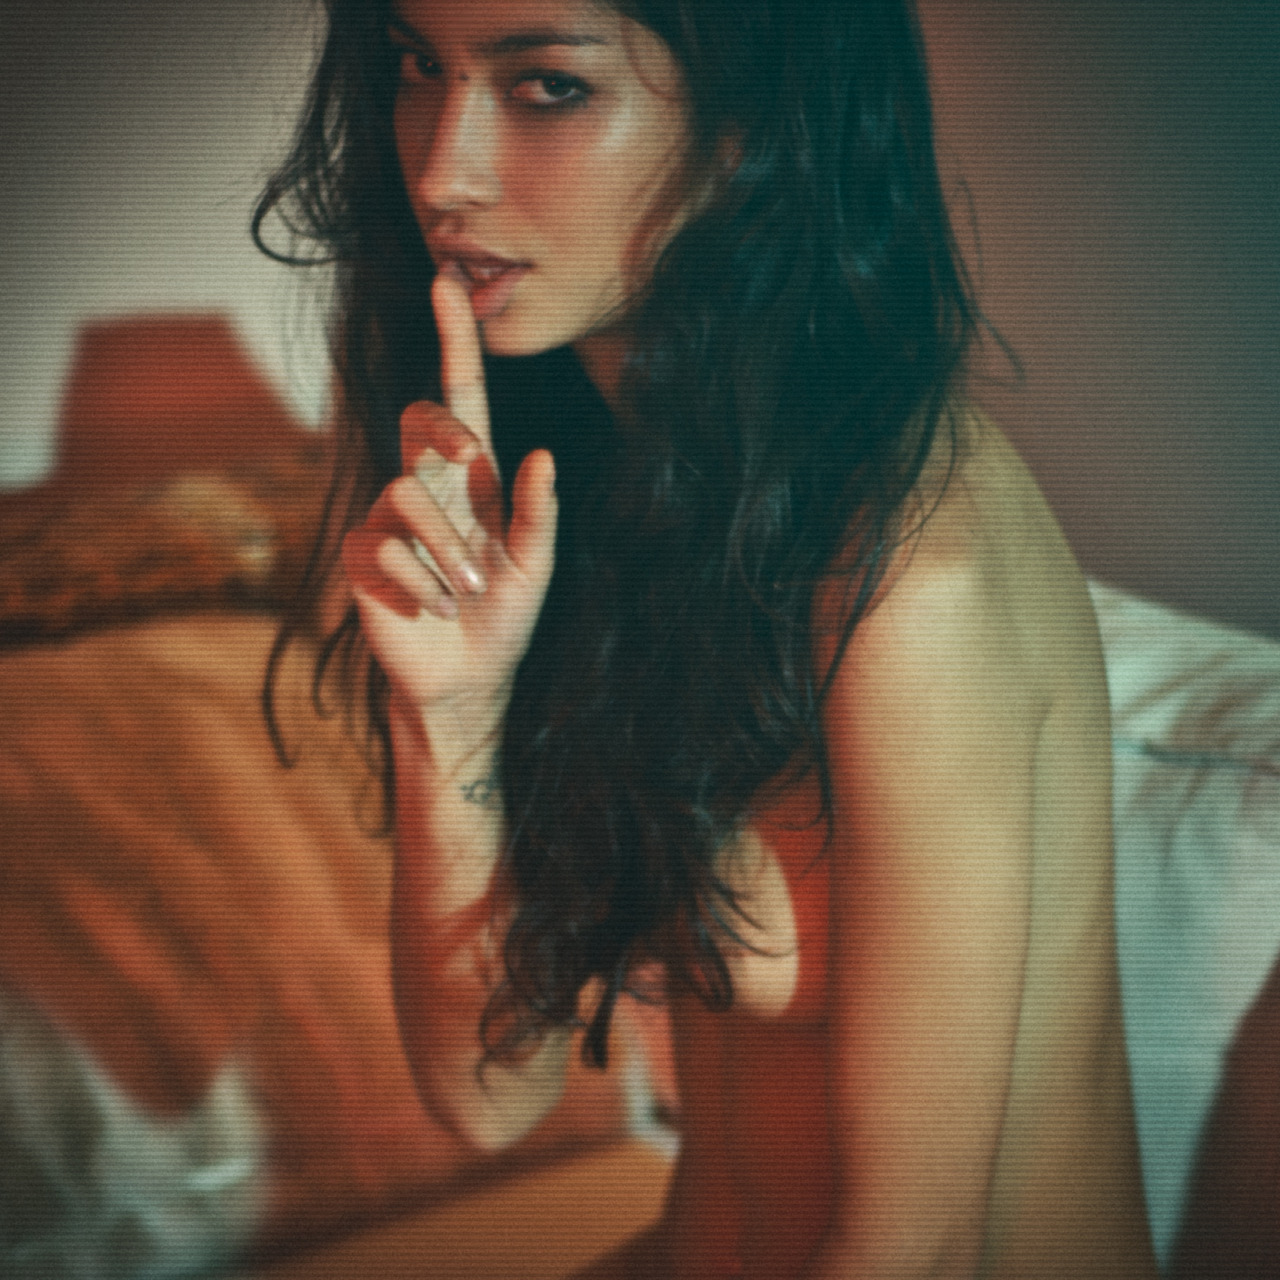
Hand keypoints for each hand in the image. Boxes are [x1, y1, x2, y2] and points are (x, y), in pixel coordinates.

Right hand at [342, 268, 557, 746]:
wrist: (464, 680)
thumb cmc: (503, 619)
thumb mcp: (533, 570)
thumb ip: (538, 516)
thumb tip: (541, 454)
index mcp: (475, 483)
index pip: (462, 401)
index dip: (455, 344)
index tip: (447, 282)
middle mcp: (428, 487)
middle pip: (423, 426)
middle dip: (445, 438)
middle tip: (474, 472)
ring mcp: (389, 519)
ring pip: (408, 495)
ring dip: (447, 549)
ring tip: (466, 593)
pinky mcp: (363, 555)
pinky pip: (387, 549)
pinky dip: (421, 584)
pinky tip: (435, 610)